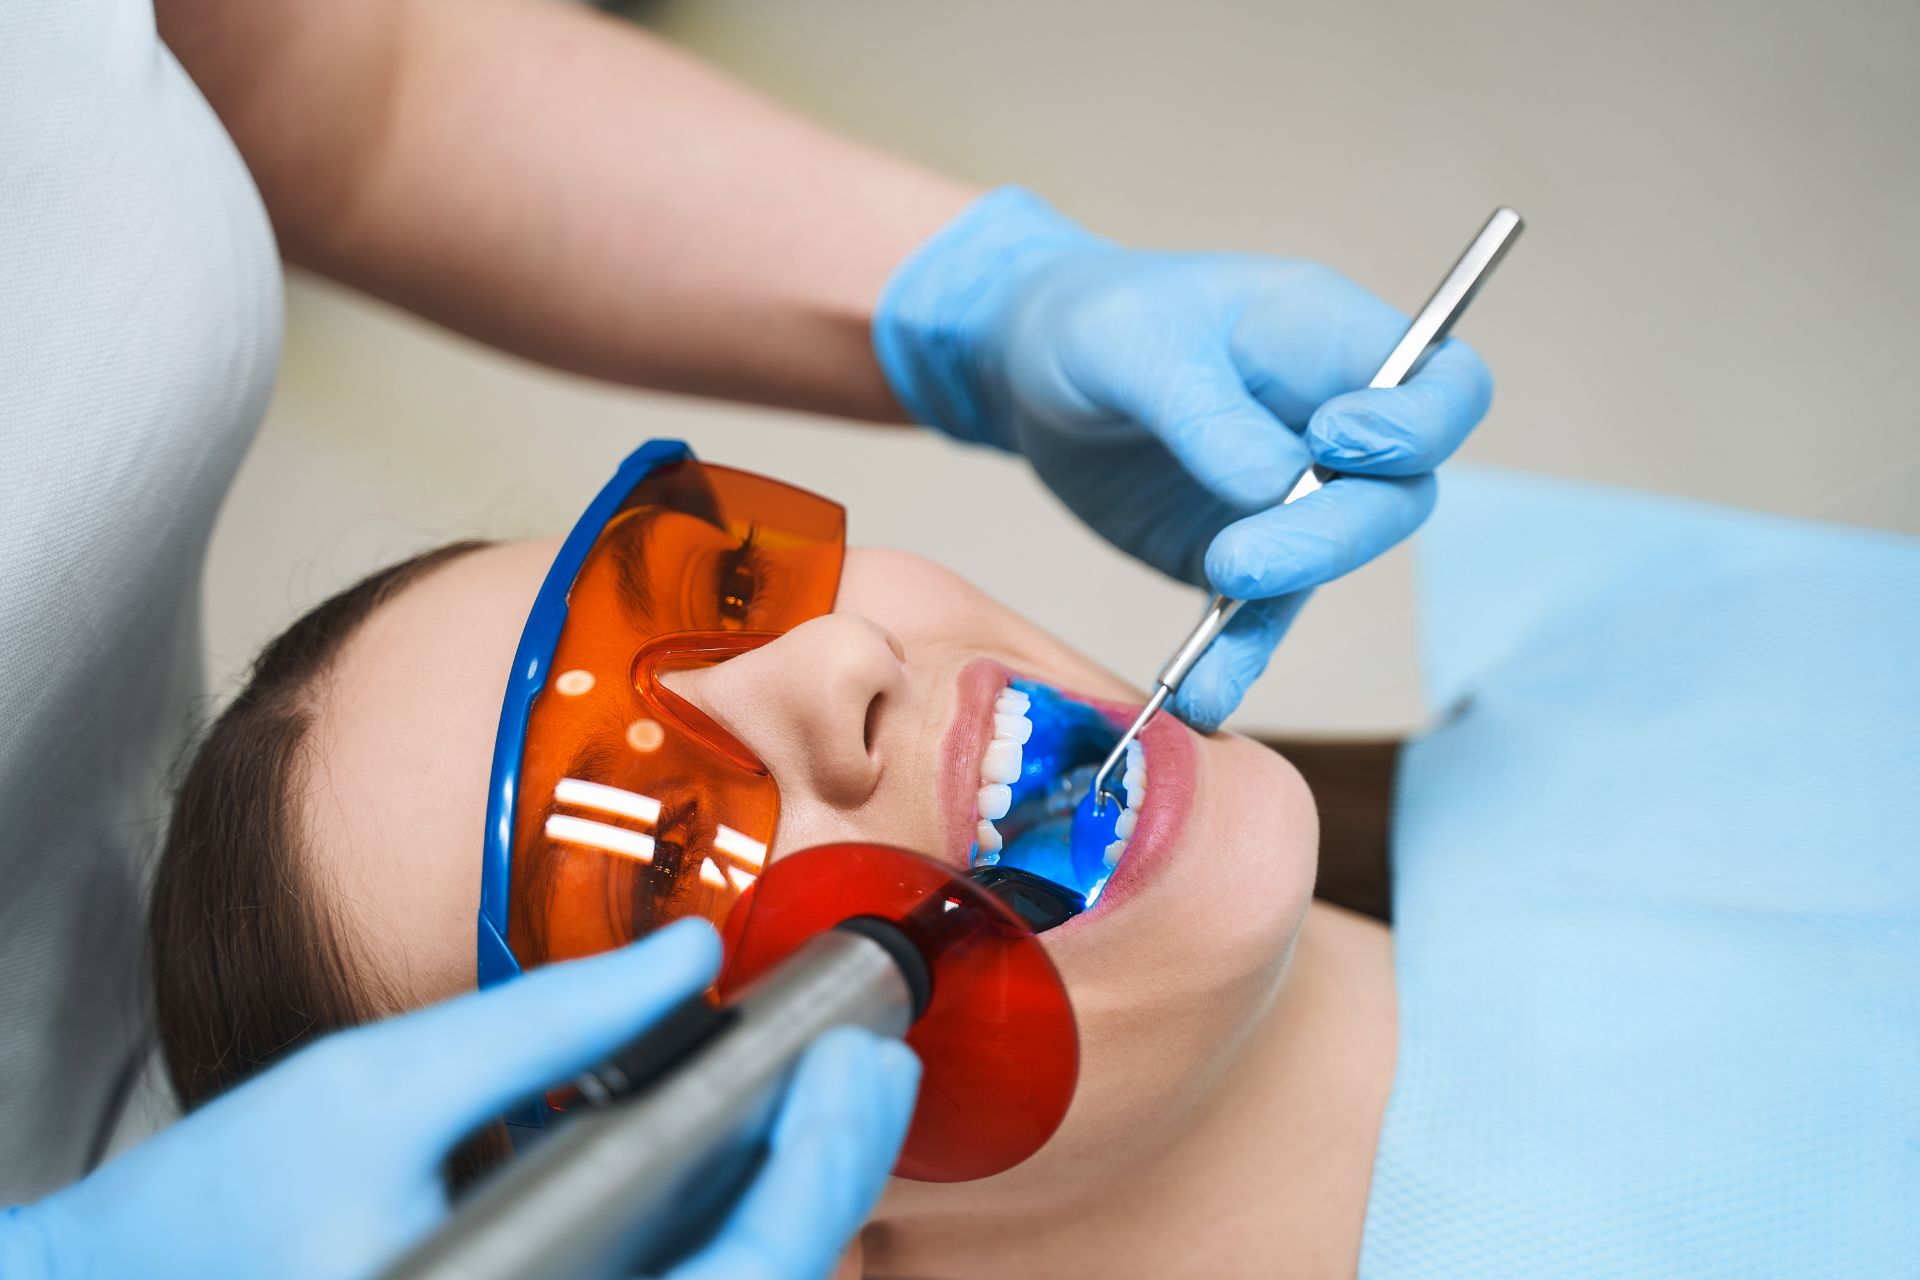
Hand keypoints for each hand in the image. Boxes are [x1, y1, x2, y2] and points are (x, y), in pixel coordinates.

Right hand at [2, 920, 918, 1279]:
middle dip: (825, 1182)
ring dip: (782, 1206)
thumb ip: (550, 1021)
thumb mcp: (375, 1086)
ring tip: (824, 1098)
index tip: (855, 1063)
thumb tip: (688, 956)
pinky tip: (739, 1155)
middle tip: (872, 1071)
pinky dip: (716, 1232)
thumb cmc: (198, 1221)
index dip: (821, 1173)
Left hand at [874, 187, 1493, 729]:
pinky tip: (1202, 691)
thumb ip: (1207, 411)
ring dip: (1281, 602)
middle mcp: (1331, 423)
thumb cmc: (1097, 320)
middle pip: (1398, 494)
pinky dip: (1234, 654)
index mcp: (1330, 338)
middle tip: (1239, 560)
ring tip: (1210, 632)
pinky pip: (1258, 614)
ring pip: (1333, 564)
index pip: (1444, 387)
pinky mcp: (1241, 557)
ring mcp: (1292, 498)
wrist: (1028, 369)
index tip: (1334, 443)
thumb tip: (1276, 488)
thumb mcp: (1135, 342)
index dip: (1419, 426)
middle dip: (1332, 535)